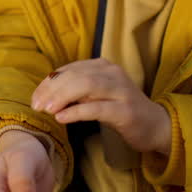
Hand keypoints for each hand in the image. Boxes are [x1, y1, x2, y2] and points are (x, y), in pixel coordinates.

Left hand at [30, 58, 170, 155]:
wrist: (156, 126)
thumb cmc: (121, 110)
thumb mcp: (97, 95)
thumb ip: (77, 89)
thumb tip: (46, 93)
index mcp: (103, 66)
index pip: (69, 69)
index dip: (49, 82)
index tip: (34, 98)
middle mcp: (113, 73)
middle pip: (76, 75)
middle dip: (52, 89)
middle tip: (36, 105)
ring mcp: (121, 91)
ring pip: (86, 86)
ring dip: (62, 97)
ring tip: (47, 109)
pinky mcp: (126, 111)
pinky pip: (97, 108)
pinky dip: (76, 111)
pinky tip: (62, 118)